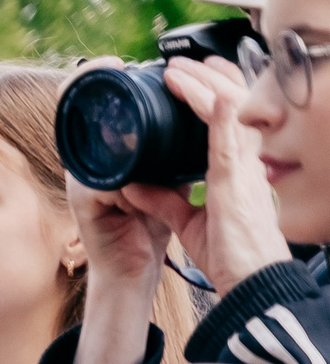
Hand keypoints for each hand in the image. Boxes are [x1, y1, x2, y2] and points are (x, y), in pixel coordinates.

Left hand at [120, 57, 292, 296]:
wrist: (247, 278)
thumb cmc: (229, 253)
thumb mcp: (188, 221)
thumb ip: (162, 200)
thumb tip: (133, 185)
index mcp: (237, 169)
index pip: (227, 122)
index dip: (210, 99)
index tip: (187, 85)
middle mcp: (245, 159)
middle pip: (232, 105)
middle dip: (206, 81)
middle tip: (180, 68)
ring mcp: (243, 163)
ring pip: (229, 106)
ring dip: (202, 85)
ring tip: (178, 70)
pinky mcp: (235, 173)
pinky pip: (227, 128)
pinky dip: (212, 106)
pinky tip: (199, 90)